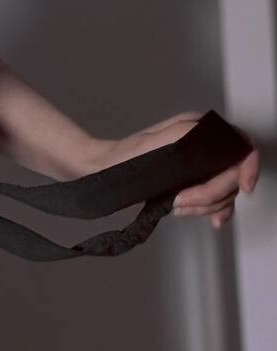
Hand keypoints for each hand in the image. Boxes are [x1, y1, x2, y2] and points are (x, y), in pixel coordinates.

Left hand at [85, 111, 258, 228]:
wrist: (102, 171)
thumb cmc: (122, 157)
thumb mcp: (154, 142)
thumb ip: (187, 134)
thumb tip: (214, 134)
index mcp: (197, 129)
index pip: (240, 146)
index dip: (248, 167)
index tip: (244, 187)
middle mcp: (203, 145)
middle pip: (233, 174)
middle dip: (212, 194)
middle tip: (182, 202)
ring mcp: (199, 165)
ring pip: (224, 190)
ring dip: (205, 205)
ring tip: (177, 207)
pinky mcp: (192, 182)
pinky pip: (215, 199)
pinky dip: (215, 210)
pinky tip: (213, 220)